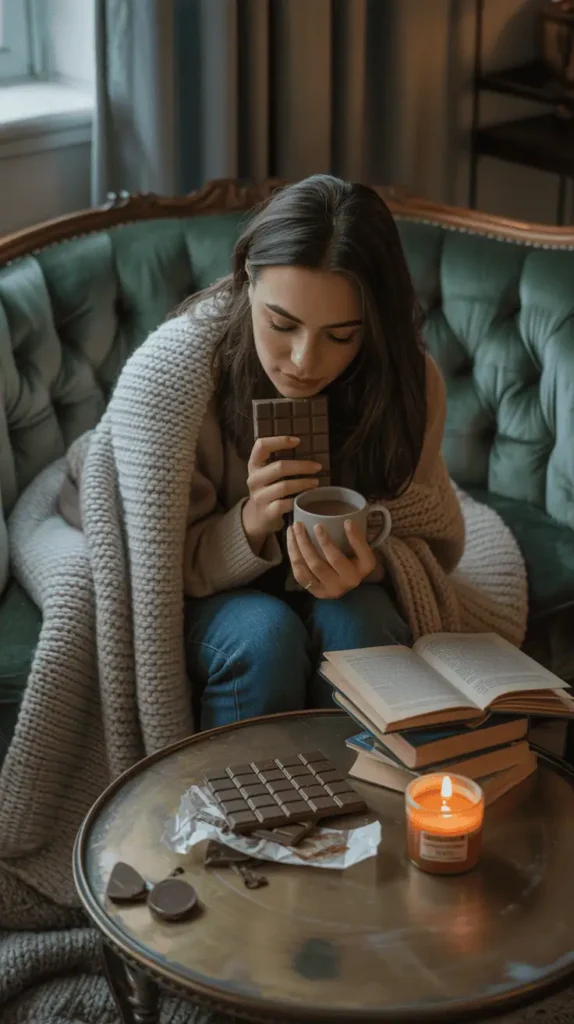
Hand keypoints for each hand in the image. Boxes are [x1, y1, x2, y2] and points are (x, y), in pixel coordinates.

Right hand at [242, 436, 322, 553]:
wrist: (256, 517)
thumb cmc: (268, 489)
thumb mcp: (267, 474)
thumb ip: (279, 462)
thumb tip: (309, 450)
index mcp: (254, 465)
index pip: (261, 446)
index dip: (279, 441)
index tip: (298, 441)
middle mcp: (254, 479)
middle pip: (279, 467)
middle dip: (302, 466)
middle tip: (317, 467)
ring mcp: (259, 496)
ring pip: (285, 486)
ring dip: (304, 483)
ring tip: (316, 482)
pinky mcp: (267, 512)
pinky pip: (286, 504)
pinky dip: (299, 499)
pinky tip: (307, 497)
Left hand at [286, 519, 379, 597]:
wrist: (352, 582)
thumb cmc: (358, 561)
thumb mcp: (363, 552)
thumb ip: (357, 539)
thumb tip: (347, 522)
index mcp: (355, 575)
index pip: (337, 559)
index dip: (326, 542)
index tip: (318, 524)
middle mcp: (340, 586)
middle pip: (317, 564)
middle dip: (305, 543)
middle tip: (299, 525)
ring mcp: (327, 591)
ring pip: (305, 569)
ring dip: (295, 548)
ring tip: (292, 530)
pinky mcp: (316, 592)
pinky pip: (299, 574)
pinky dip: (294, 557)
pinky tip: (291, 542)